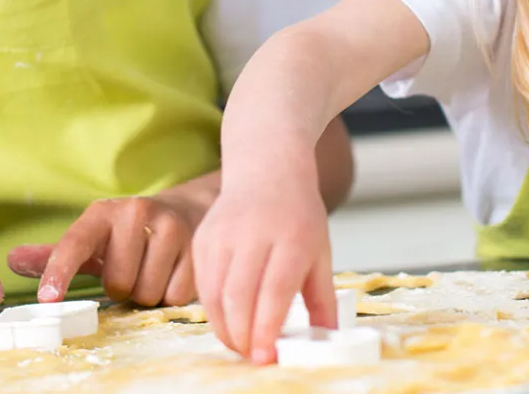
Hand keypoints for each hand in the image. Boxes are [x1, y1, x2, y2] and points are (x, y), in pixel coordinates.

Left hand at [9, 191, 207, 306]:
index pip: (74, 244)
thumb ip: (53, 254)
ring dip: (146, 293)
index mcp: (101, 213)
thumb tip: (11, 260)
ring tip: (151, 270)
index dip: (58, 272)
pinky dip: (170, 294)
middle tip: (130, 270)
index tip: (47, 298)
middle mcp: (135, 212)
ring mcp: (169, 226)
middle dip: (121, 287)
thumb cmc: (126, 236)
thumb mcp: (91, 240)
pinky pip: (174, 295)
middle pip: (117, 283)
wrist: (184, 212)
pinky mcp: (196, 245)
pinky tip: (172, 273)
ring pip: (146, 291)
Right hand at [193, 173, 333, 364]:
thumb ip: (322, 298)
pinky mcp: (203, 238)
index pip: (274, 291)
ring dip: (224, 328)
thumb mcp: (321, 252)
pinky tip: (227, 322)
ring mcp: (223, 235)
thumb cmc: (297, 214)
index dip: (266, 328)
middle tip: (252, 356)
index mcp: (291, 238)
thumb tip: (327, 337)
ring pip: (214, 293)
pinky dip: (212, 310)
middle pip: (239, 296)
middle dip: (242, 336)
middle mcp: (253, 234)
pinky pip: (202, 284)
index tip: (266, 356)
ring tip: (240, 345)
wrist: (267, 170)